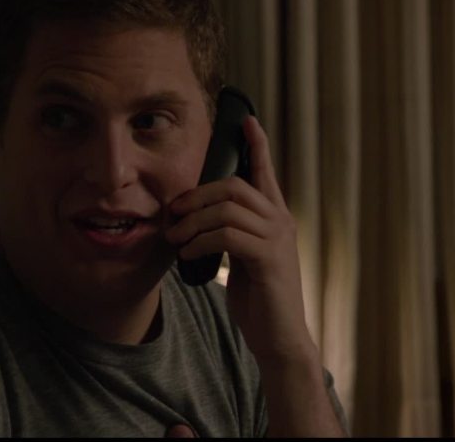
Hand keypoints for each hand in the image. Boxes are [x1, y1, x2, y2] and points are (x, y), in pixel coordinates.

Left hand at [165, 116, 316, 363]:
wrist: (278, 336)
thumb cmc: (258, 296)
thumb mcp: (243, 257)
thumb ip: (230, 232)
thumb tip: (195, 216)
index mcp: (275, 217)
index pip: (265, 172)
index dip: (256, 145)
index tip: (246, 119)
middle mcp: (281, 221)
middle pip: (235, 186)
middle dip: (197, 194)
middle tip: (173, 213)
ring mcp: (277, 239)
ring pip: (228, 209)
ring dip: (192, 221)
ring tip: (174, 239)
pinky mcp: (269, 259)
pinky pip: (227, 235)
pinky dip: (200, 242)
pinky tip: (188, 255)